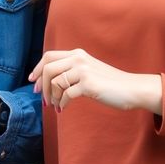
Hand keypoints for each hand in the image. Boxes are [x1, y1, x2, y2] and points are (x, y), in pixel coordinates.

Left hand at [27, 49, 162, 113]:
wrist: (131, 89)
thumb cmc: (109, 83)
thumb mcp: (88, 71)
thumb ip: (71, 70)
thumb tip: (49, 81)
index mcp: (77, 54)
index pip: (49, 56)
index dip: (37, 69)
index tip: (33, 81)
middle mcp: (79, 58)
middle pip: (48, 68)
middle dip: (42, 85)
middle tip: (42, 98)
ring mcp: (83, 70)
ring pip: (55, 82)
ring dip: (52, 97)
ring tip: (55, 106)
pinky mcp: (88, 84)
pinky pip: (66, 94)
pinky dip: (62, 103)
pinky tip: (63, 109)